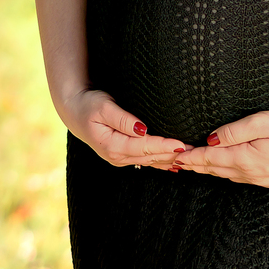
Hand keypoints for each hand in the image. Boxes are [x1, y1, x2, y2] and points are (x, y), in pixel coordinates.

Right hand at [63, 88, 189, 170]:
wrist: (74, 111)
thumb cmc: (89, 104)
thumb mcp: (103, 107)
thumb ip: (123, 118)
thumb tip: (142, 129)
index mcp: (112, 146)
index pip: (143, 147)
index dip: (163, 146)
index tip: (181, 144)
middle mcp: (117, 157)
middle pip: (150, 157)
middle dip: (172, 154)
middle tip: (194, 150)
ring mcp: (121, 159)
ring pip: (150, 162)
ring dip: (170, 159)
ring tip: (191, 156)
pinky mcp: (124, 156)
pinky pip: (147, 162)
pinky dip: (162, 162)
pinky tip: (176, 164)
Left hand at [175, 111, 268, 186]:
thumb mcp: (261, 122)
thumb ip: (233, 131)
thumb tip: (210, 139)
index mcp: (245, 159)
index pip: (209, 159)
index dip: (191, 157)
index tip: (175, 156)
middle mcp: (251, 174)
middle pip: (216, 170)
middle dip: (196, 166)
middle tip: (178, 163)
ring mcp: (262, 179)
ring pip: (228, 176)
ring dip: (210, 171)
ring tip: (195, 166)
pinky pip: (242, 178)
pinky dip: (227, 174)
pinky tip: (224, 170)